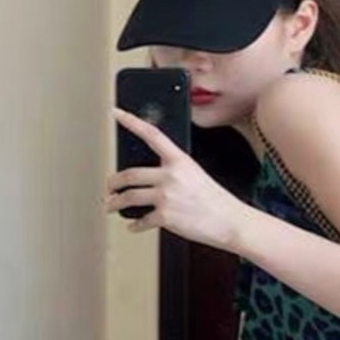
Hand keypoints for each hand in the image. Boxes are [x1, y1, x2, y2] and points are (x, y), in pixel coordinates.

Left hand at [108, 108, 244, 249]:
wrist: (230, 221)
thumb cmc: (215, 200)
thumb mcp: (195, 175)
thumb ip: (173, 172)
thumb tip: (150, 179)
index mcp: (180, 160)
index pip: (152, 134)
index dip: (132, 122)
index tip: (117, 113)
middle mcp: (171, 175)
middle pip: (130, 174)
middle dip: (114, 182)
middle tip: (109, 186)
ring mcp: (167, 196)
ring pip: (129, 197)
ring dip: (115, 203)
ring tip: (111, 205)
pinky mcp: (166, 216)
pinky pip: (141, 220)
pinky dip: (134, 225)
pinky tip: (132, 225)